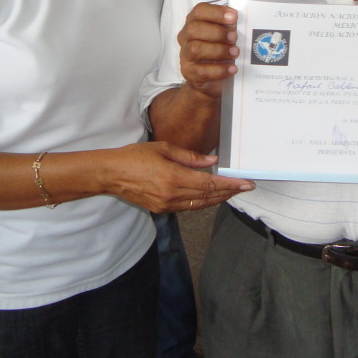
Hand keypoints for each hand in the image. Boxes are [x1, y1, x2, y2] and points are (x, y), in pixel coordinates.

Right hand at [101, 141, 253, 212]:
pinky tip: (210, 195)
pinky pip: (188, 207)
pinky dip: (202, 201)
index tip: (246, 184)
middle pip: (208, 196)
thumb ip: (191, 157)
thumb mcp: (164, 149)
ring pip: (200, 204)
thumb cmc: (135, 156)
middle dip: (229, 192)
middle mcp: (171, 195)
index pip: (210, 184)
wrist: (111, 174)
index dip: (230, 185)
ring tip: (231, 191)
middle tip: (245, 187)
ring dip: (217, 198)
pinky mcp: (161, 209)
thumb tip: (212, 162)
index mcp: (173, 178)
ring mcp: (166, 205)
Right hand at [178, 2, 239, 98]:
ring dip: (219, 50)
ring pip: (196, 49)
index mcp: (193, 22)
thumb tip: (241, 22)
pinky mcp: (189, 73)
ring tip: (235, 52)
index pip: (199, 11)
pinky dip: (220, 70)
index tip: (234, 16)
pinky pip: (202, 71)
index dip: (216, 12)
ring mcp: (185, 56)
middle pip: (194, 29)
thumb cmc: (218, 52)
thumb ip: (229, 27)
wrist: (209, 81)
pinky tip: (232, 68)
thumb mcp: (223, 36)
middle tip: (235, 37)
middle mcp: (185, 37)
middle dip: (217, 32)